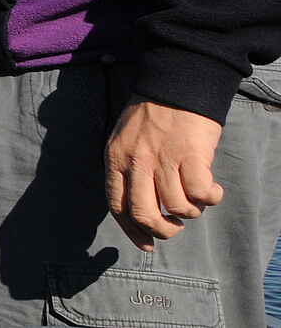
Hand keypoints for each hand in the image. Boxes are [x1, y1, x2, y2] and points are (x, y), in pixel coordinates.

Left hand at [105, 100, 225, 250]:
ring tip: (196, 197)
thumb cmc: (151, 115)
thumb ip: (127, 170)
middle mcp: (136, 161)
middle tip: (174, 226)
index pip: (117, 205)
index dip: (132, 231)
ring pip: (177, 207)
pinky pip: (201, 193)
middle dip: (161, 230)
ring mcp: (163, 158)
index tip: (147, 244)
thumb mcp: (124, 140)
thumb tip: (139, 209)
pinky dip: (211, 197)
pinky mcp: (190, 155)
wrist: (175, 83)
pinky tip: (213, 189)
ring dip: (191, 210)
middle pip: (143, 214)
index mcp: (116, 158)